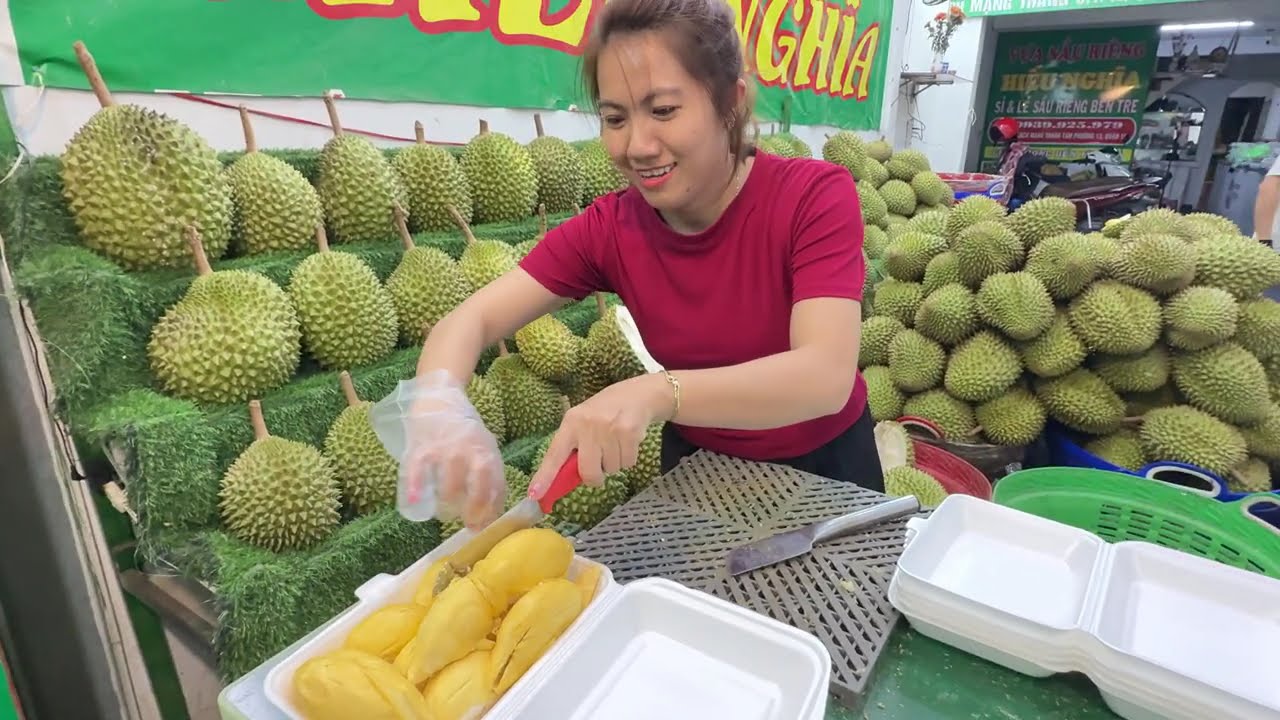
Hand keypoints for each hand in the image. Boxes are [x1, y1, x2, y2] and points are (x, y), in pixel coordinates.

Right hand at [397, 370, 505, 529]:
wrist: (440, 399)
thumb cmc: (465, 431)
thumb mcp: (485, 447)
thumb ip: (490, 474)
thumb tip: (493, 510)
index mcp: (488, 453)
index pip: (495, 487)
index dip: (491, 510)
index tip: (484, 526)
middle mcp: (470, 452)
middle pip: (477, 489)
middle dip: (473, 511)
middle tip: (466, 523)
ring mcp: (446, 450)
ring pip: (450, 486)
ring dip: (448, 505)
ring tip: (443, 512)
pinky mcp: (423, 447)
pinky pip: (419, 470)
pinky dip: (416, 487)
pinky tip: (414, 502)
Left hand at [529, 373, 672, 497]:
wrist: (637, 394)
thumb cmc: (604, 412)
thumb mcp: (583, 422)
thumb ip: (573, 448)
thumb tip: (564, 481)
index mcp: (571, 422)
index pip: (554, 454)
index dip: (544, 476)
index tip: (534, 494)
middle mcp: (588, 425)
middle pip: (588, 472)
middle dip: (595, 477)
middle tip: (600, 467)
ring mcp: (609, 429)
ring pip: (611, 470)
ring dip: (614, 463)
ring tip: (616, 443)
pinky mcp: (630, 432)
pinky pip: (627, 463)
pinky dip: (628, 458)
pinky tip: (627, 442)